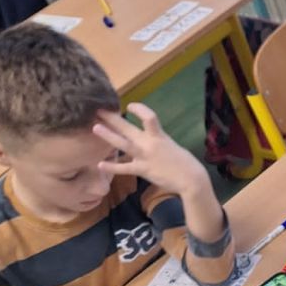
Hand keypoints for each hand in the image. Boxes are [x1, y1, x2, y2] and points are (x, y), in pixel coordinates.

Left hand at [92, 103, 206, 196]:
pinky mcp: (142, 170)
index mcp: (159, 135)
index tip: (128, 106)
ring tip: (95, 128)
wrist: (191, 179)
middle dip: (113, 118)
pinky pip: (124, 168)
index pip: (149, 116)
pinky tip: (100, 164)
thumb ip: (157, 140)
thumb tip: (148, 136)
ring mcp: (145, 157)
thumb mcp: (171, 145)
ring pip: (123, 144)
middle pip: (128, 127)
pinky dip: (112, 166)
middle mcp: (150, 143)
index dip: (138, 109)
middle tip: (99, 111)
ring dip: (108, 135)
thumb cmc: (184, 162)